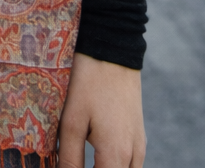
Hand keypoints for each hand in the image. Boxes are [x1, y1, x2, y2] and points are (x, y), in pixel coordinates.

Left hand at [58, 52, 145, 167]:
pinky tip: (95, 158)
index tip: (65, 167)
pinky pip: (129, 164)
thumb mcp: (71, 121)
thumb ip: (69, 159)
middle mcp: (134, 156)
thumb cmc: (89, 83)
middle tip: (70, 162)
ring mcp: (139, 145)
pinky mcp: (139, 135)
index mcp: (117, 155)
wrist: (113, 48)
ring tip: (81, 160)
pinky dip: (113, 166)